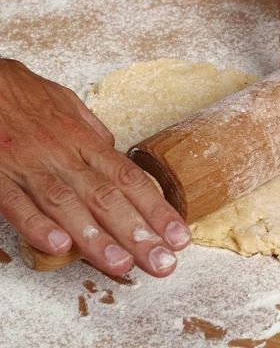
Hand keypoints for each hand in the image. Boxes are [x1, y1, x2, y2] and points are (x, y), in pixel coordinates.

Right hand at [0, 60, 190, 276]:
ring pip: (68, 204)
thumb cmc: (28, 97)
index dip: (158, 210)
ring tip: (121, 265)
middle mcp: (65, 156)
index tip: (179, 237)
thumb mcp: (71, 108)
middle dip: (138, 234)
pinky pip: (17, 202)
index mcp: (86, 142)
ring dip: (96, 238)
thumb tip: (116, 154)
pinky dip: (37, 224)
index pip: (131, 180)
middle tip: (161, 262)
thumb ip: (94, 135)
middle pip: (108, 198)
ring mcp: (32, 166)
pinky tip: (59, 246)